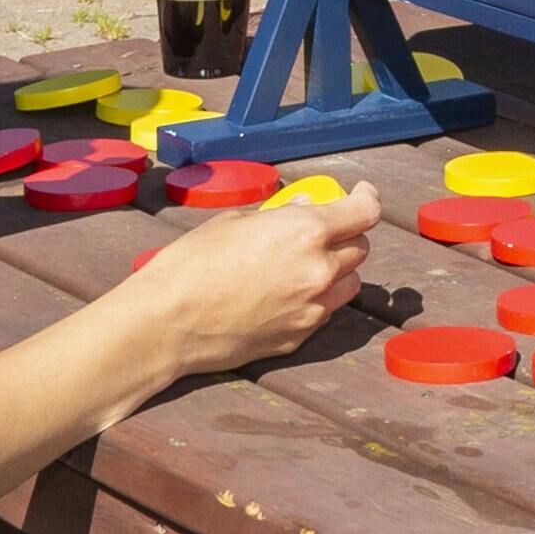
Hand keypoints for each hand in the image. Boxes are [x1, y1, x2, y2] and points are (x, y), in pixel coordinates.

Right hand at [131, 183, 380, 376]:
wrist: (167, 322)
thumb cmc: (192, 262)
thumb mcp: (235, 221)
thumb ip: (280, 215)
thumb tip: (307, 208)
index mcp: (306, 231)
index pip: (365, 213)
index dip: (367, 200)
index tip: (361, 195)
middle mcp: (319, 270)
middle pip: (360, 249)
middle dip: (347, 235)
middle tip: (323, 231)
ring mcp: (313, 308)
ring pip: (350, 284)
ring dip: (338, 270)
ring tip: (307, 265)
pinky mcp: (299, 337)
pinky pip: (324, 312)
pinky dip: (317, 298)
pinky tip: (286, 293)